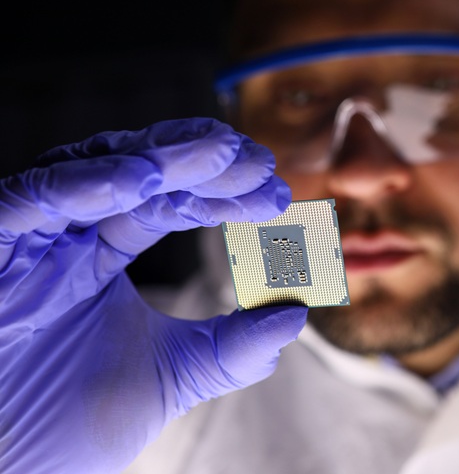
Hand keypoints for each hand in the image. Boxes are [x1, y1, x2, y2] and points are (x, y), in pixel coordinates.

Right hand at [0, 118, 307, 472]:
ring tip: (219, 152)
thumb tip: (295, 317)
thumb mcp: (166, 379)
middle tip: (258, 162)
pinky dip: (80, 186)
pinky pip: (26, 202)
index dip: (222, 193)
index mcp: (99, 252)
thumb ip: (229, 350)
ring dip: (156, 158)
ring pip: (90, 172)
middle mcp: (62, 235)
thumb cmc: (63, 425)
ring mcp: (22, 239)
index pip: (169, 203)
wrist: (4, 470)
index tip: (275, 195)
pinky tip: (139, 179)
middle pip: (137, 176)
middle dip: (200, 163)